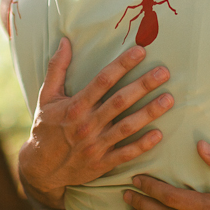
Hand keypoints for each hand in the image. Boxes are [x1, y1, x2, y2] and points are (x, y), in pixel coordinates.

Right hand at [19, 38, 173, 209]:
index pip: (102, 81)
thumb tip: (65, 41)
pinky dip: (142, 145)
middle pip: (119, 101)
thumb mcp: (46, 96)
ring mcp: (95, 145)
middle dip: (143, 86)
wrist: (41, 168)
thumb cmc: (46, 127)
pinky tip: (159, 134)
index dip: (122, 65)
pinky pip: (125, 154)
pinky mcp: (102, 163)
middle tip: (163, 72)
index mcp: (75, 106)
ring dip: (149, 113)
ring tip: (168, 99)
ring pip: (127, 127)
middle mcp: (87, 124)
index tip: (140, 51)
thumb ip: (57, 68)